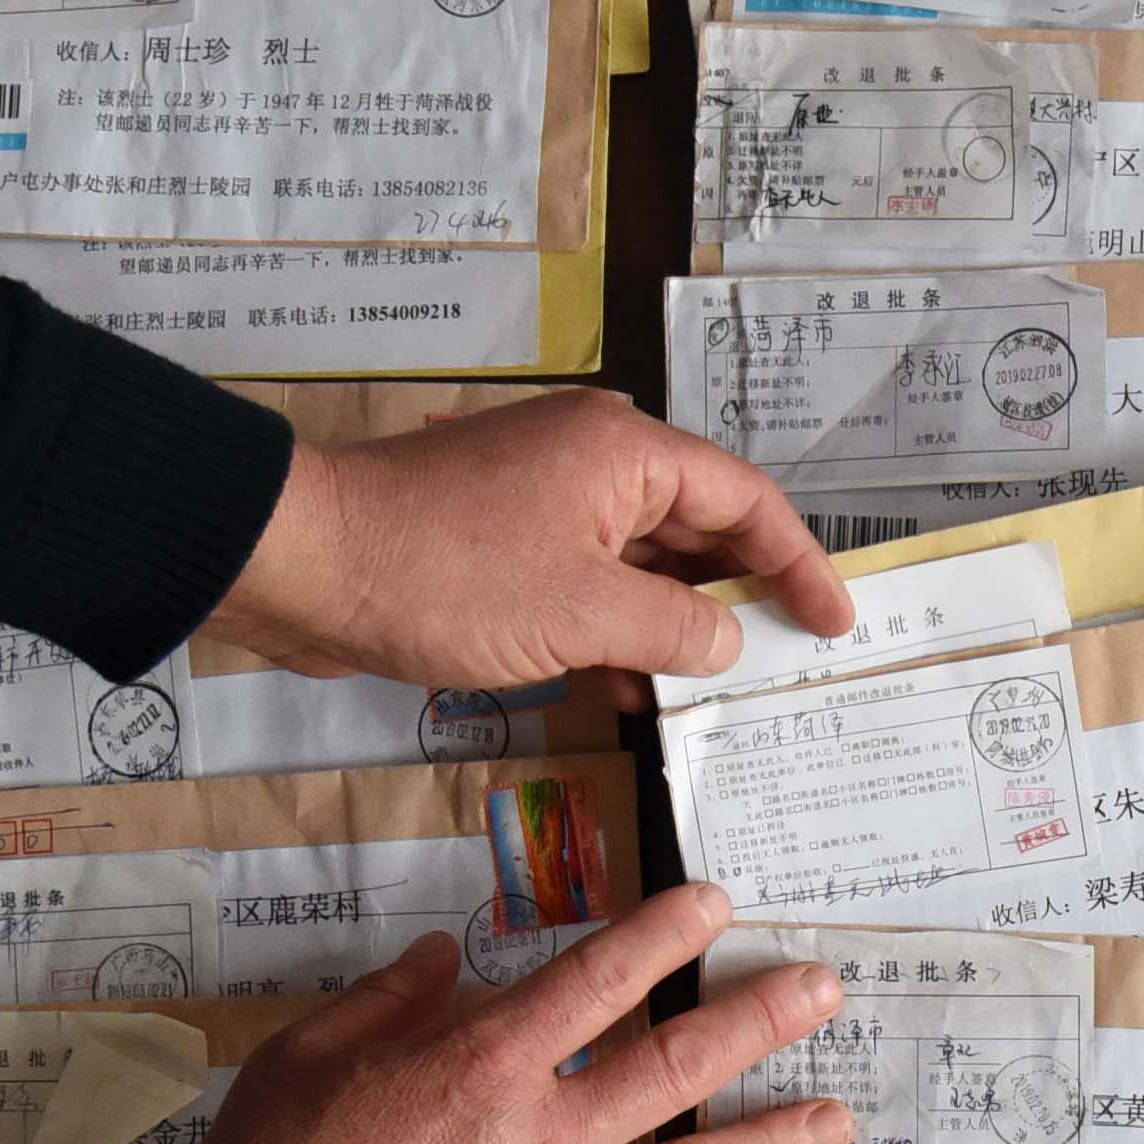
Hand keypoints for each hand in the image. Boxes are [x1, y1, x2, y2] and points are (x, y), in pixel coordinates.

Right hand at [156, 883, 848, 1143]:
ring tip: (835, 1120)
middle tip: (822, 990)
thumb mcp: (305, 1057)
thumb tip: (442, 960)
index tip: (717, 905)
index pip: (595, 980)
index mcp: (482, 1068)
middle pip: (673, 1067)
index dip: (662, 934)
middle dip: (755, 1020)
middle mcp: (542, 1143)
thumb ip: (386, 1003)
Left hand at [205, 391, 856, 691]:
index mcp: (626, 454)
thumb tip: (726, 644)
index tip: (834, 621)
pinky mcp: (502, 542)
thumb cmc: (446, 575)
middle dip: (741, 595)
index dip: (799, 563)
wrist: (309, 565)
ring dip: (676, 623)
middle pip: (698, 527)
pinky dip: (617, 629)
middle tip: (789, 659)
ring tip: (718, 689)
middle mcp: (593, 463)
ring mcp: (545, 501)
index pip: (746, 501)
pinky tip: (631, 688)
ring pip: (641, 561)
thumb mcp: (581, 613)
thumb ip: (671, 630)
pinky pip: (587, 582)